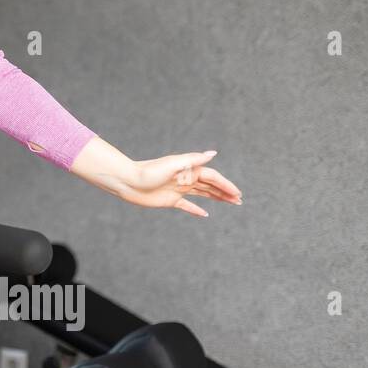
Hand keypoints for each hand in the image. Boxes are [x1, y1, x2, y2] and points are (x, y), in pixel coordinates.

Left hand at [122, 150, 241, 217]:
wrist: (128, 181)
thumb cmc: (148, 171)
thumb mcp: (173, 164)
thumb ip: (193, 160)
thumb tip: (213, 153)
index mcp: (188, 170)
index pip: (212, 177)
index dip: (225, 184)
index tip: (237, 193)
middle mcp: (185, 179)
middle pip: (210, 186)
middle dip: (225, 192)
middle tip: (239, 200)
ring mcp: (178, 190)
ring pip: (202, 194)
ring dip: (216, 198)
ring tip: (231, 203)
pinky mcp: (170, 200)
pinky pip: (187, 206)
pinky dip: (196, 210)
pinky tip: (205, 214)